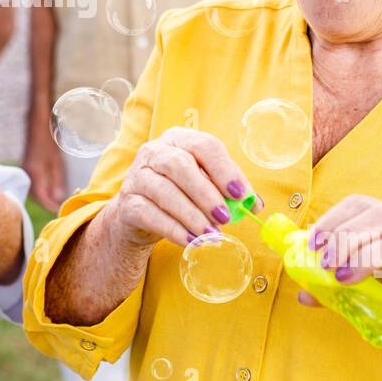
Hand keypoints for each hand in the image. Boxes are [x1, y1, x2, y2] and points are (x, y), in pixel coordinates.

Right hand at [22, 132, 67, 211]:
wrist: (38, 125)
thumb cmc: (50, 141)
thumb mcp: (57, 162)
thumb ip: (57, 181)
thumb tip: (58, 198)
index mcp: (35, 173)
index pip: (42, 197)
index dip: (50, 205)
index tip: (59, 210)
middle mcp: (28, 174)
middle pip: (36, 196)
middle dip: (47, 203)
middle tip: (59, 207)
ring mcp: (26, 170)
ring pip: (34, 191)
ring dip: (43, 197)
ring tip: (55, 201)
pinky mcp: (27, 167)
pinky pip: (33, 184)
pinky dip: (40, 190)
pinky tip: (48, 190)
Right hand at [105, 126, 257, 248]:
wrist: (140, 216)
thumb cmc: (180, 195)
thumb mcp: (205, 187)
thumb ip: (229, 191)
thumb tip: (254, 204)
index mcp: (178, 140)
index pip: (203, 145)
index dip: (223, 169)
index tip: (240, 194)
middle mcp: (154, 152)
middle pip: (179, 165)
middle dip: (206, 193)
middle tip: (225, 217)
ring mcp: (137, 176)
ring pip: (163, 191)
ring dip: (191, 215)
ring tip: (211, 234)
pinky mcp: (127, 204)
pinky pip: (149, 214)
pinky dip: (173, 229)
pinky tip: (191, 241)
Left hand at [304, 194, 381, 349]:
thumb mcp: (364, 285)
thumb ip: (335, 285)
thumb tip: (301, 293)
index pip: (362, 205)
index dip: (334, 218)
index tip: (313, 241)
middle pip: (381, 217)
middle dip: (346, 237)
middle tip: (325, 263)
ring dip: (368, 256)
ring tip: (343, 277)